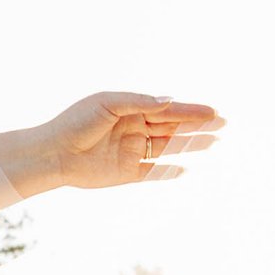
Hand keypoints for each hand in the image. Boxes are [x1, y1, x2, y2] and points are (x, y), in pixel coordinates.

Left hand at [0, 92, 223, 197]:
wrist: (53, 153)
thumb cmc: (76, 122)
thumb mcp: (108, 104)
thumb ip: (139, 102)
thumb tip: (170, 100)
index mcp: (131, 110)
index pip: (168, 111)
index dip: (191, 112)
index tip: (213, 112)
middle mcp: (134, 130)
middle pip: (172, 128)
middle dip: (197, 126)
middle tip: (222, 124)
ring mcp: (132, 152)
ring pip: (167, 148)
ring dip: (189, 146)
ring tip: (213, 143)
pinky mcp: (125, 174)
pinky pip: (152, 172)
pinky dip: (167, 171)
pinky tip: (185, 169)